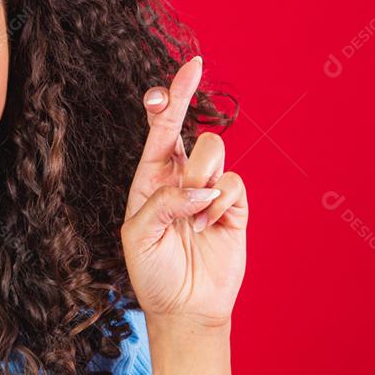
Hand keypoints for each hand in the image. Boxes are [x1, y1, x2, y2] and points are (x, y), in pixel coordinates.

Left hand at [120, 56, 247, 327]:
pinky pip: (235, 182)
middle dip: (192, 155)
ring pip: (216, 151)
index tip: (192, 66)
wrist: (185, 307)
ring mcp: (209, 190)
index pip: (162, 125)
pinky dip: (221, 203)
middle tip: (187, 189)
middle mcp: (180, 176)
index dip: (175, 94)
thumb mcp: (139, 235)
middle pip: (194, 133)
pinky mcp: (235, 206)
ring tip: (194, 219)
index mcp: (150, 176)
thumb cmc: (152, 272)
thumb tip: (200, 186)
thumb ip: (163, 201)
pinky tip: (209, 227)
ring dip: (203, 181)